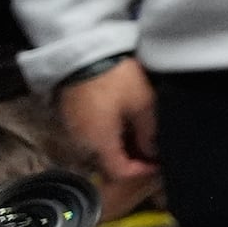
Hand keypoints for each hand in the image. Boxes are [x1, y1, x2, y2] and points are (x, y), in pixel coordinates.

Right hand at [56, 57, 161, 213]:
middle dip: (132, 160)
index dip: (140, 172)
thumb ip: (149, 132)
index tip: (158, 164)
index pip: (119, 172)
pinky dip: (109, 136)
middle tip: (153, 149)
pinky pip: (91, 137)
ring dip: (120, 148)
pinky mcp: (70, 118)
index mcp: (99, 143)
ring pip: (99, 151)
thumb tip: (153, 153)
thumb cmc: (116, 79)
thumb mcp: (142, 103)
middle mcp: (81, 144)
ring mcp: (73, 131)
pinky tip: (123, 123)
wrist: (84, 54)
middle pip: (107, 164)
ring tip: (142, 135)